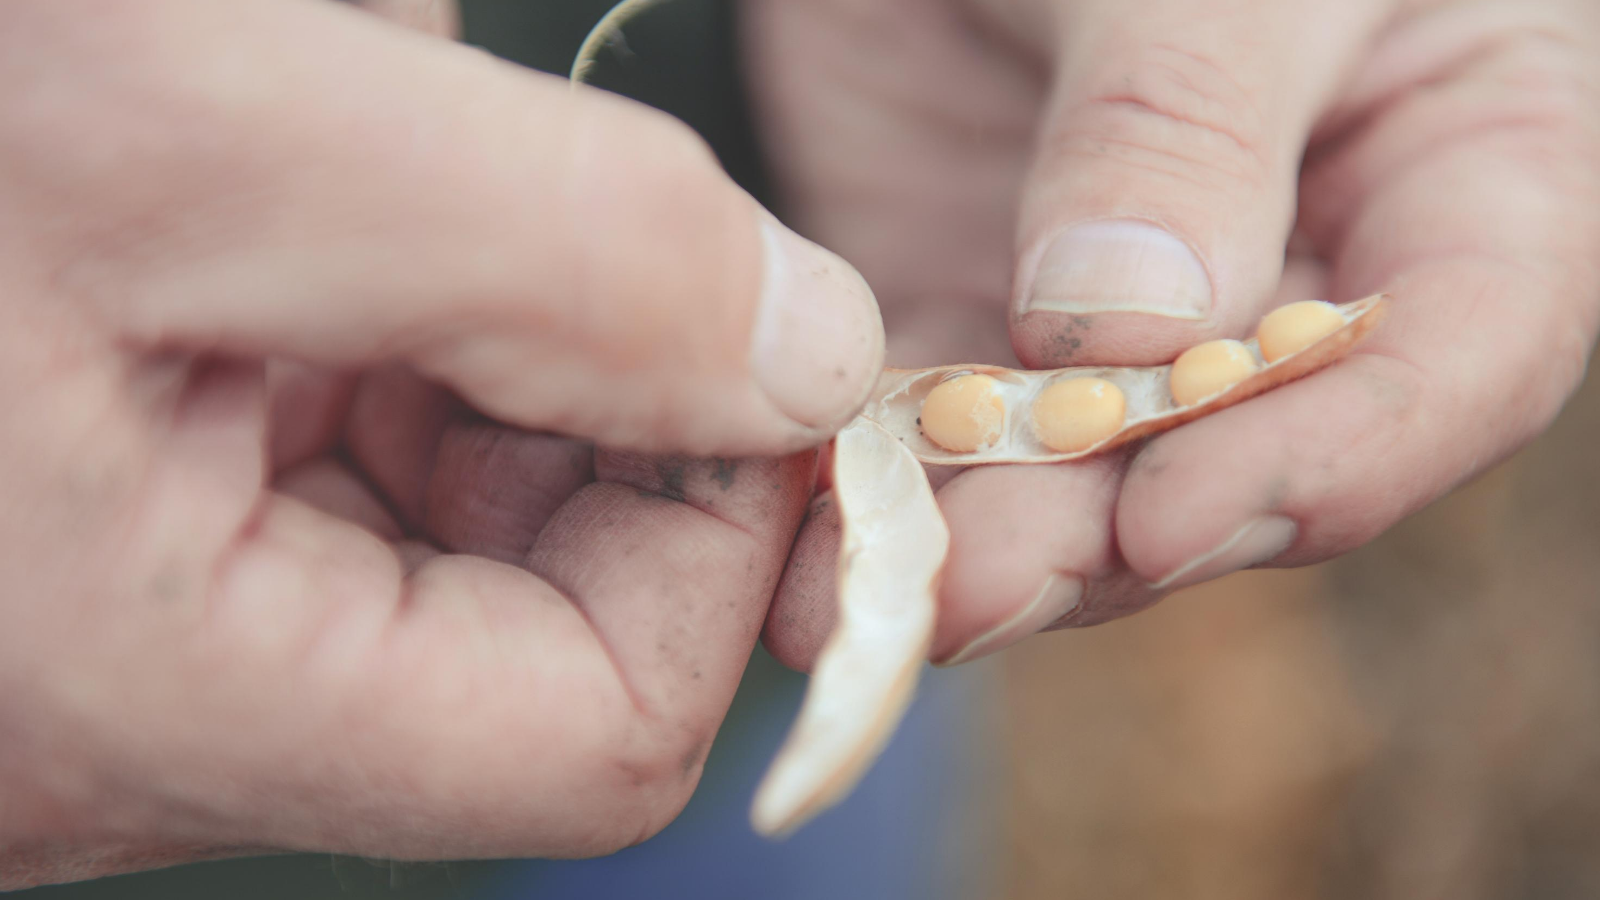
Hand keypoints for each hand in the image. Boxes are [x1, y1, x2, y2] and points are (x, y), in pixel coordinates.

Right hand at [0, 0, 882, 886]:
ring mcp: (118, 627)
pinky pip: (331, 447)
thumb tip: (812, 357)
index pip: (600, 734)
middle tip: (576, 226)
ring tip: (385, 175)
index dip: (719, 540)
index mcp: (157, 699)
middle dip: (610, 419)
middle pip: (541, 627)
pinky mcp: (98, 524)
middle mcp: (139, 714)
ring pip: (444, 524)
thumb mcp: (192, 127)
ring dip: (494, 343)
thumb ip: (558, 255)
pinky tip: (318, 191)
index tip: (726, 345)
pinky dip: (387, 315)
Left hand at [753, 0, 1599, 665]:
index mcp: (1458, 152)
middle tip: (978, 586)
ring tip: (882, 586)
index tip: (1175, 511)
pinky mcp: (989, 312)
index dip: (1337, 454)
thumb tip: (1143, 325)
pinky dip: (897, 485)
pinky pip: (958, 428)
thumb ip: (1186, 116)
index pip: (1463, 350)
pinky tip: (817, 535)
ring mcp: (1140, 306)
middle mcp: (1306, 258)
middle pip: (1255, 451)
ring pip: (1095, 473)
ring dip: (992, 541)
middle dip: (1115, 533)